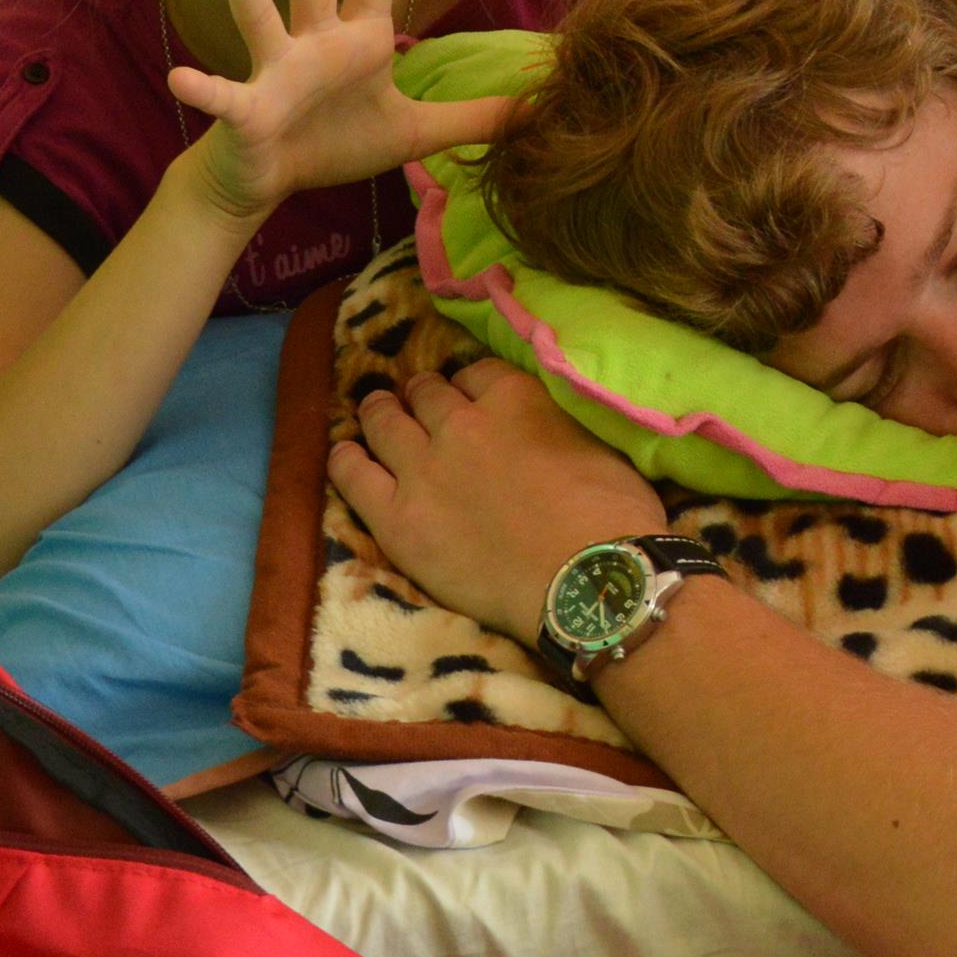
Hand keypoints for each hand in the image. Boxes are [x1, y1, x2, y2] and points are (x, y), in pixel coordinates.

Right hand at [166, 0, 517, 221]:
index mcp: (356, 38)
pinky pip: (226, 97)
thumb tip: (536, 109)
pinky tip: (182, 80)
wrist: (269, 181)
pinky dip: (204, 89)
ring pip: (259, 16)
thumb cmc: (334, 144)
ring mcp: (276, 71)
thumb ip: (473, 117)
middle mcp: (314, 41)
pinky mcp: (248, 110)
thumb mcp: (415, 132)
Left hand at [331, 360, 666, 640]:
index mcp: (512, 396)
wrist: (587, 583)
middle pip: (427, 393)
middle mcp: (458, 421)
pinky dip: (346, 459)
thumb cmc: (612, 516)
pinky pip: (353, 475)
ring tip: (377, 413)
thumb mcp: (596, 441)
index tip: (473, 399)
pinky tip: (345, 454)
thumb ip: (555, 419)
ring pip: (384, 422)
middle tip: (423, 405)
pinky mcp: (396, 517)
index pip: (475, 373)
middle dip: (424, 395)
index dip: (471, 386)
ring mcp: (421, 468)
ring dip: (381, 413)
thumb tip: (546, 417)